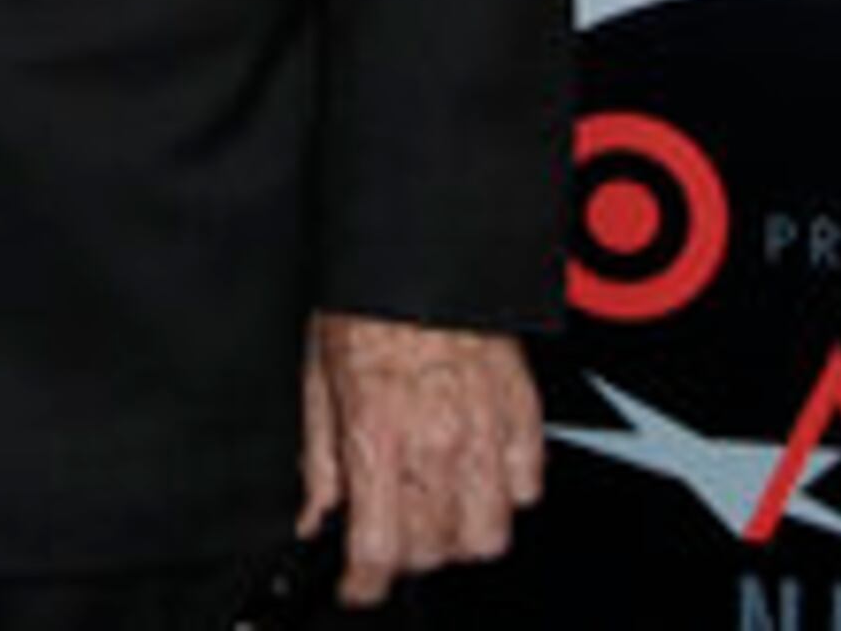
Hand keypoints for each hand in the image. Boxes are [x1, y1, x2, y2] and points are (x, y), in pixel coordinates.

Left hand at [297, 313, 543, 606]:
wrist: (421, 254)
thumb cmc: (366, 304)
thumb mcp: (319, 380)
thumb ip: (320, 460)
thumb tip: (314, 514)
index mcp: (378, 436)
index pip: (376, 550)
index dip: (361, 585)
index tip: (355, 587)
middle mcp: (436, 442)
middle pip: (434, 552)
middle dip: (407, 554)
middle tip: (390, 530)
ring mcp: (486, 433)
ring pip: (489, 535)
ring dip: (458, 534)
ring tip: (435, 508)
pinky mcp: (523, 416)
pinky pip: (526, 488)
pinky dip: (504, 493)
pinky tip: (475, 470)